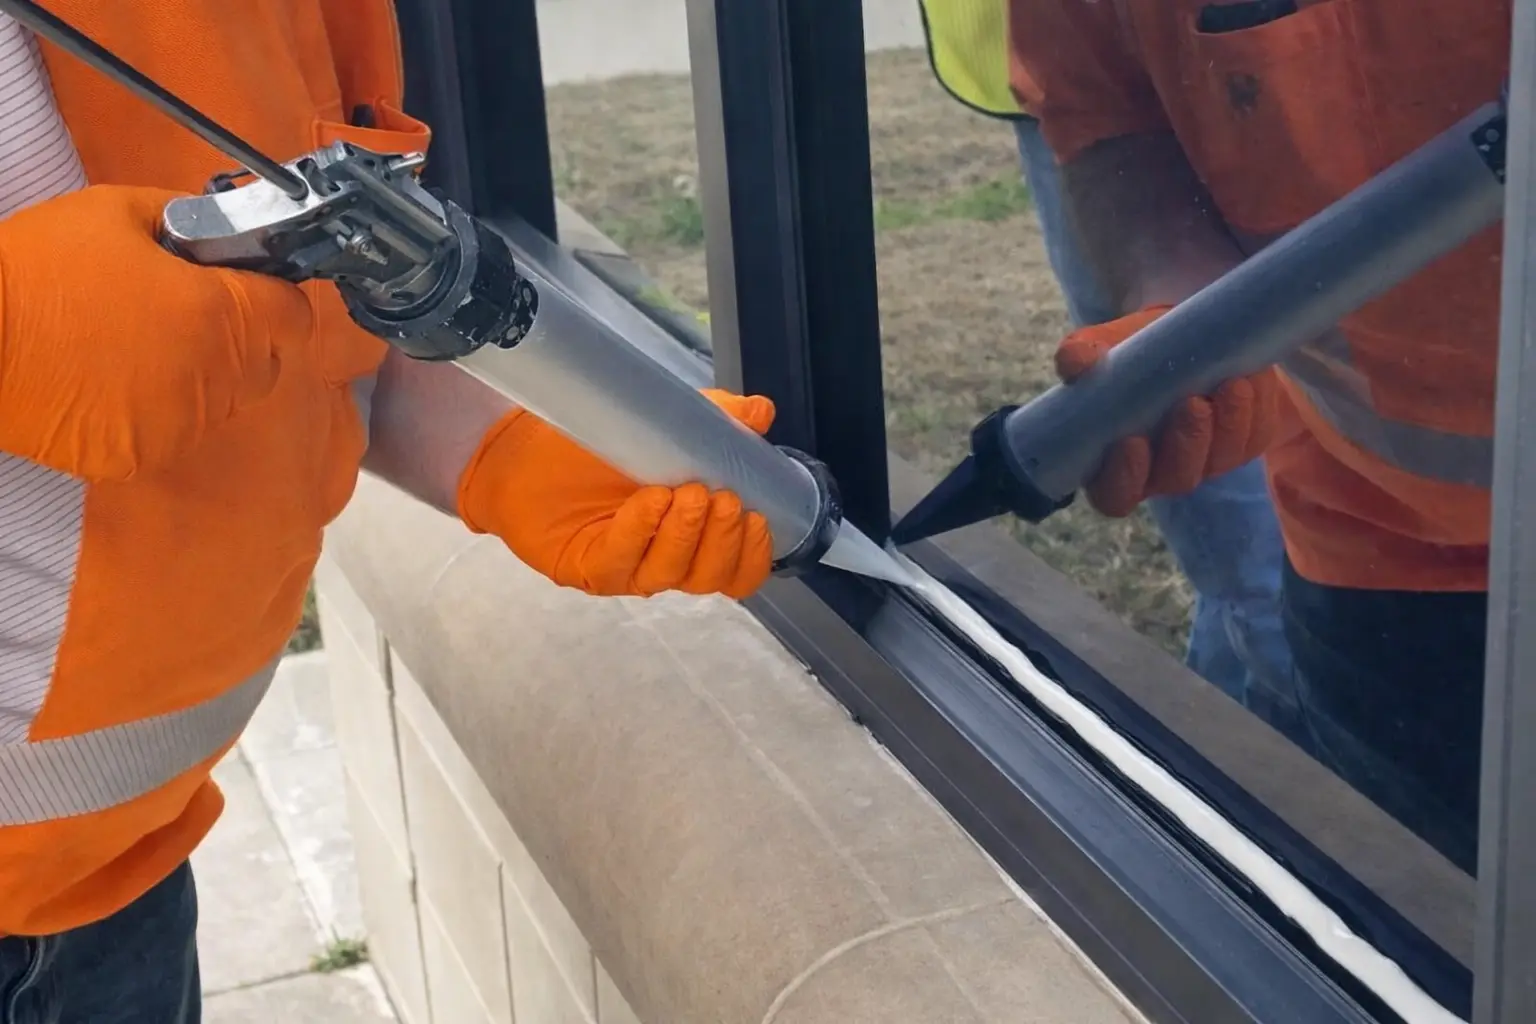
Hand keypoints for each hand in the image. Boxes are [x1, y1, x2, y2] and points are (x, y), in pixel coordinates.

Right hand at [0, 185, 313, 479]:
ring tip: (133, 344)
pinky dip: (154, 410)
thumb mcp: (114, 213)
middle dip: (240, 335)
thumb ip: (187, 221)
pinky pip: (172, 430)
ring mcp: (179, 424)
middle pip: (264, 361)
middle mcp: (214, 379)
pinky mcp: (139, 456)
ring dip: (199, 375)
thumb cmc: (38, 268)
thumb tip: (220, 232)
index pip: (293, 313)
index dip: (272, 294)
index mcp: (220, 316)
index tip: (244, 284)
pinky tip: (107, 381)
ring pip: (222, 401)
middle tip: (183, 310)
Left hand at [457, 389, 776, 598]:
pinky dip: (641, 530)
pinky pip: (619, 561)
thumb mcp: (667, 426)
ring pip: (669, 574)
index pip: (735, 571)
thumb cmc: (598, 444)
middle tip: (725, 499)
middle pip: (708, 577)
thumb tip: (760, 414)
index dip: (753, 554)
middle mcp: (661, 562)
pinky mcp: (584, 567)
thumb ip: (716, 421)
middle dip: (723, 540)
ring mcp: (624, 569)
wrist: (523, 444)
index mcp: (691, 539)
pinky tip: (651, 500)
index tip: (760, 517)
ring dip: (686, 535)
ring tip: (690, 494)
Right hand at [1056, 305, 1284, 516]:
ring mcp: (1205, 460)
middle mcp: (1161, 471)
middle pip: (1175, 480)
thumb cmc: (1136, 348)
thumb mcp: (1106, 344)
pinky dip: (1253, 412)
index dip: (1122, 479)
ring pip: (1218, 463)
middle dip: (1186, 446)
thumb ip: (1083, 353)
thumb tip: (1074, 363)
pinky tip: (1248, 382)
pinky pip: (1251, 439)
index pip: (1114, 495)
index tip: (1131, 440)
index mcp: (1116, 461)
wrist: (1186, 333)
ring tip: (1230, 385)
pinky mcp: (1243, 441)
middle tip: (1191, 404)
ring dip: (1226, 427)